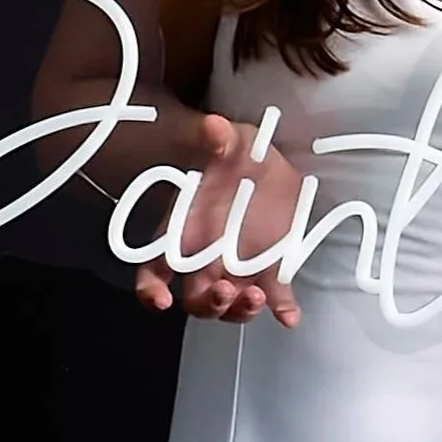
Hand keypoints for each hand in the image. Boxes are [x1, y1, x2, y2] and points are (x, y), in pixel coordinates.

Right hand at [134, 112, 304, 326]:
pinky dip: (281, 309)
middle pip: (195, 298)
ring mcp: (239, 268)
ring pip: (231, 306)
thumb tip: (213, 126)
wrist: (273, 162)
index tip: (161, 299)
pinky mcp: (273, 270)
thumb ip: (218, 139)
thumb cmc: (237, 154)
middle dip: (207, 303)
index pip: (154, 270)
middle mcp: (206, 259)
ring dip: (239, 310)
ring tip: (256, 297)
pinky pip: (275, 298)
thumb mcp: (229, 141)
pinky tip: (289, 315)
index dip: (151, 289)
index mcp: (183, 232)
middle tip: (225, 291)